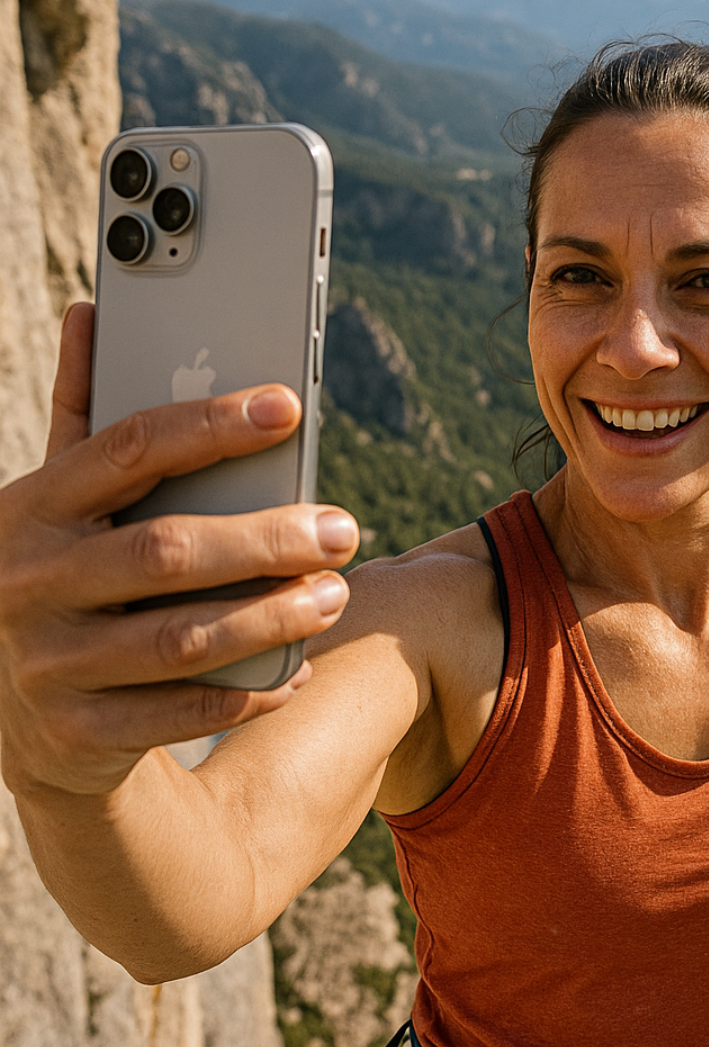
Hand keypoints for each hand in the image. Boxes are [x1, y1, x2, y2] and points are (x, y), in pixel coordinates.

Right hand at [0, 303, 359, 797]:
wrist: (22, 720)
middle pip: (166, 552)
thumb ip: (83, 417)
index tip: (287, 406)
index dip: (210, 424)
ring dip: (272, 617)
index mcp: (29, 509)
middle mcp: (29, 583)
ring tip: (334, 595)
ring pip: (182, 639)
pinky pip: (185, 710)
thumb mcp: (58, 504)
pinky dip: (250, 689)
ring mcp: (48, 663)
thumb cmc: (64, 582)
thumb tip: (94, 314)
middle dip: (265, 540)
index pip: (125, 450)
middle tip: (340, 530)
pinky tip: (298, 667)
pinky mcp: (79, 731)